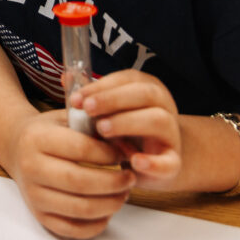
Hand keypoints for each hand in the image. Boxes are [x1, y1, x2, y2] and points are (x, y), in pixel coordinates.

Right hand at [3, 109, 134, 238]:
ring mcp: (33, 195)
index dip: (108, 154)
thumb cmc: (49, 132)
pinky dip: (96, 224)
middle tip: (130, 178)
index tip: (124, 154)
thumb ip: (94, 128)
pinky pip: (73, 229)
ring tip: (123, 194)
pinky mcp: (39, 215)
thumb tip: (126, 147)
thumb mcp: (66, 119)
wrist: (16, 148)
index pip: (80, 149)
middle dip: (113, 183)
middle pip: (80, 182)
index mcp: (37, 138)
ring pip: (79, 209)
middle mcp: (30, 167)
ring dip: (110, 204)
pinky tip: (107, 210)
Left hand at [75, 70, 182, 189]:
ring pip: (159, 120)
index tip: (77, 98)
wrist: (155, 161)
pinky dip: (153, 162)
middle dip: (113, 99)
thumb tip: (66, 77)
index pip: (128, 79)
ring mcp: (171, 134)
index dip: (101, 86)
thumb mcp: (109, 112)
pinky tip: (134, 161)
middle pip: (146, 94)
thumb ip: (91, 96)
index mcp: (147, 89)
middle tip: (88, 109)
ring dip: (128, 122)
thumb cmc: (125, 131)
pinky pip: (169, 162)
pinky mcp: (173, 162)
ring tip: (102, 130)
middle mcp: (163, 107)